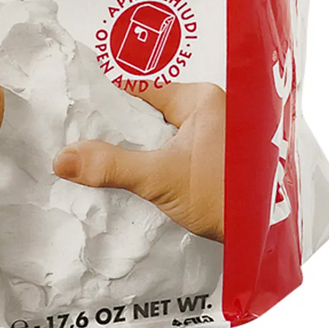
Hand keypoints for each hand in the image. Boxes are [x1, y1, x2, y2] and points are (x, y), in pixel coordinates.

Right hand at [53, 82, 225, 241]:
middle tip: (81, 143)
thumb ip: (110, 166)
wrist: (266, 237)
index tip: (75, 115)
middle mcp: (212, 109)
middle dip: (116, 130)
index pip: (139, 90)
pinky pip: (170, 153)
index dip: (105, 101)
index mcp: (201, 98)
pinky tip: (131, 178)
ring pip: (158, 135)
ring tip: (99, 162)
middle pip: (146, 113)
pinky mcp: (215, 160)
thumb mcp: (160, 179)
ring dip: (133, 150)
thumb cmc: (226, 197)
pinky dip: (150, 164)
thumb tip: (62, 158)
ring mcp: (215, 135)